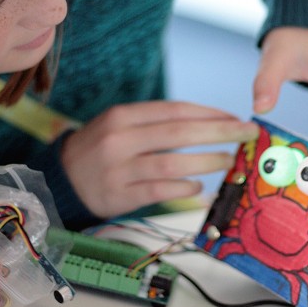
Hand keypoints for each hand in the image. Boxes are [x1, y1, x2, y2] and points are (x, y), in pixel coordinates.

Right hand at [60, 100, 258, 217]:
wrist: (60, 180)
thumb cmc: (101, 149)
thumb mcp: (120, 125)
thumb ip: (157, 123)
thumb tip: (209, 123)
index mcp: (122, 116)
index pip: (175, 110)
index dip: (210, 113)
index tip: (235, 117)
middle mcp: (120, 139)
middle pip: (179, 133)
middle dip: (219, 132)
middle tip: (247, 134)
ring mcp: (119, 169)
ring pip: (172, 163)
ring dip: (206, 162)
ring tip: (228, 161)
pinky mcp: (119, 196)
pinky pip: (160, 191)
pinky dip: (184, 188)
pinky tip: (199, 186)